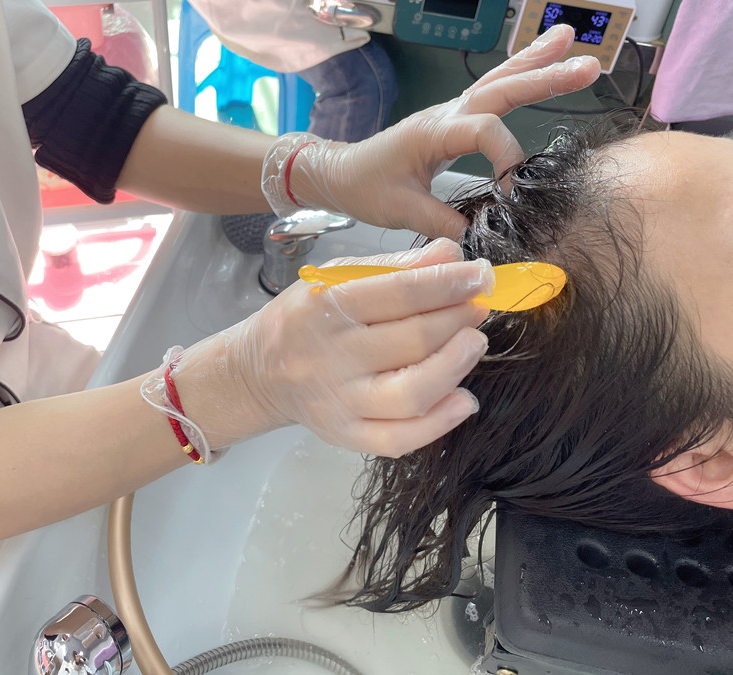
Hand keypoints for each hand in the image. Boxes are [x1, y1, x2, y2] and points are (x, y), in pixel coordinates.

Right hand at [175, 238, 492, 456]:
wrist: (259, 372)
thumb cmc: (305, 318)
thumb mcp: (336, 279)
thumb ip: (394, 267)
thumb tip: (452, 253)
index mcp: (324, 307)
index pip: (399, 293)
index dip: (450, 283)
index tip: (482, 275)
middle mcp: (329, 356)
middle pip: (412, 340)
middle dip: (459, 319)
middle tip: (480, 305)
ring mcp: (338, 402)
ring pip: (411, 393)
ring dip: (456, 366)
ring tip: (475, 343)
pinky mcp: (345, 435)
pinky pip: (399, 438)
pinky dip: (440, 423)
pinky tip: (464, 399)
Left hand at [269, 24, 600, 239]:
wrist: (340, 173)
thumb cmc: (365, 188)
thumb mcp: (398, 211)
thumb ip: (439, 222)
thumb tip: (479, 235)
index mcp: (431, 132)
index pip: (483, 130)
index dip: (506, 156)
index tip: (513, 190)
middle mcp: (445, 114)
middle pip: (501, 88)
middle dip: (545, 77)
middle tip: (589, 66)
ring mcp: (451, 113)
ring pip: (498, 81)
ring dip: (536, 63)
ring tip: (571, 39)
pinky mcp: (454, 120)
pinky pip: (491, 92)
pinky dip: (518, 74)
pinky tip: (542, 58)